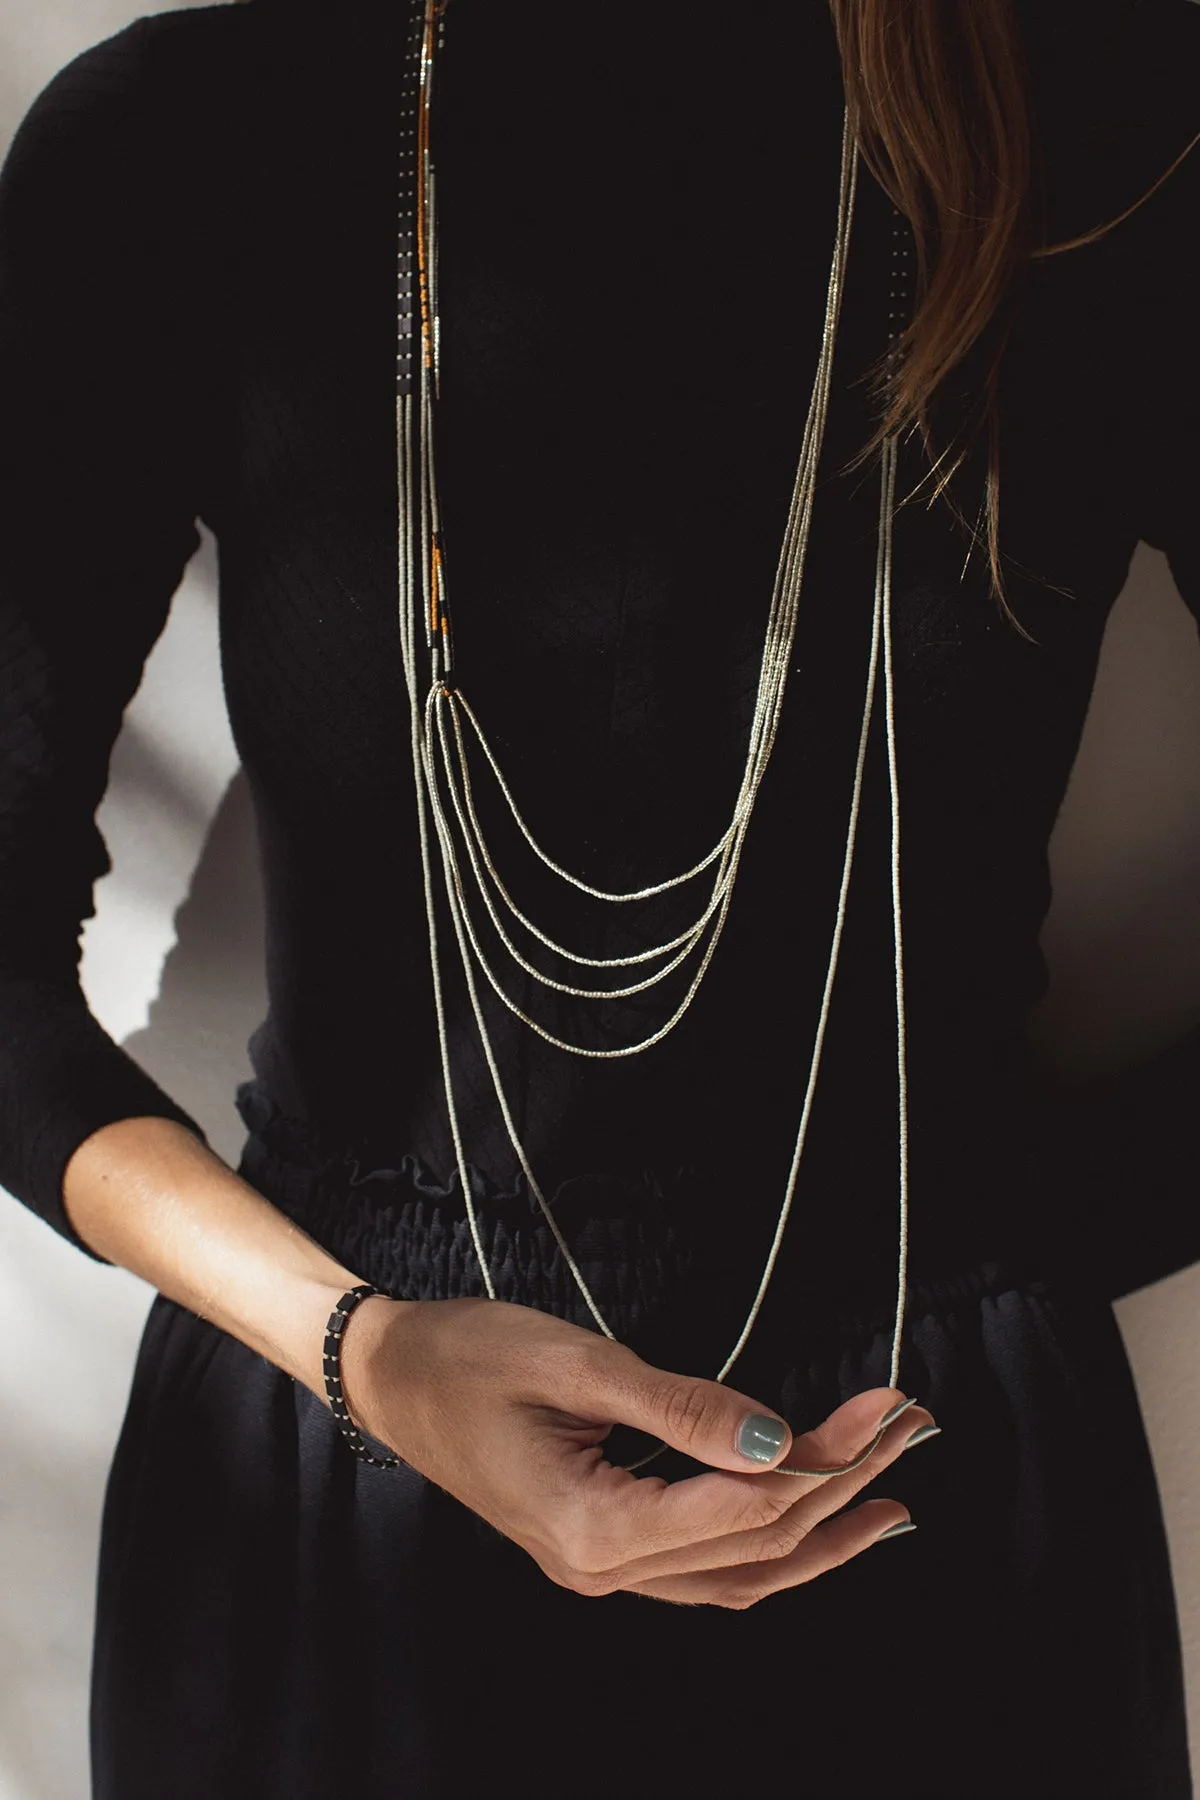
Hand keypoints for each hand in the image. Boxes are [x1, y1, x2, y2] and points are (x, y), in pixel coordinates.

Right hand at [342, 1296, 935, 1608]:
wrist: (390, 1376)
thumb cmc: (468, 1358)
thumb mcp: (577, 1364)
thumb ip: (682, 1407)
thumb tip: (780, 1439)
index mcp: (592, 1528)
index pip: (744, 1506)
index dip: (827, 1459)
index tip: (886, 1408)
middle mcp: (600, 1568)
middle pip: (754, 1541)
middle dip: (842, 1482)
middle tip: (908, 1423)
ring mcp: (598, 1568)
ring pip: (739, 1573)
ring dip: (821, 1531)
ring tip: (893, 1493)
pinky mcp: (600, 1546)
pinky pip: (706, 1568)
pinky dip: (769, 1546)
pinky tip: (811, 1524)